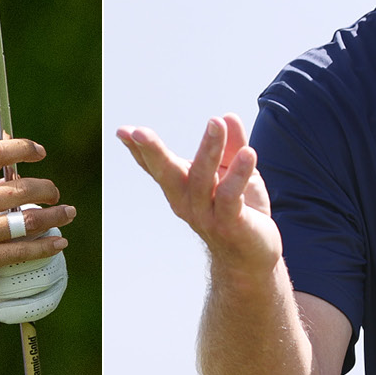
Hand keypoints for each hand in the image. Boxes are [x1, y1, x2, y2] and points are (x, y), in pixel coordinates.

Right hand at [0, 138, 73, 306]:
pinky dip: (45, 247)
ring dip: (55, 216)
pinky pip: (21, 251)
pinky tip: (58, 244)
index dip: (22, 148)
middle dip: (47, 188)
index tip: (39, 152)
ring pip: (27, 220)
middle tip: (56, 193)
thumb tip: (9, 174)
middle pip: (20, 188)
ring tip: (67, 214)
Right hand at [116, 114, 281, 279]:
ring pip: (203, 179)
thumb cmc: (241, 212)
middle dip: (152, 152)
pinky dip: (239, 174)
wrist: (252, 258)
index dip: (139, 151)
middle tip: (139, 132)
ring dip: (209, 149)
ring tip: (216, 122)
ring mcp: (207, 215)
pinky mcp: (230, 224)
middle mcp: (188, 202)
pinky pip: (231, 196)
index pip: (157, 167)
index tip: (123, 132)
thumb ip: (232, 146)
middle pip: (167, 174)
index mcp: (182, 189)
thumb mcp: (234, 173)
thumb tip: (228, 116)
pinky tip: (248, 153)